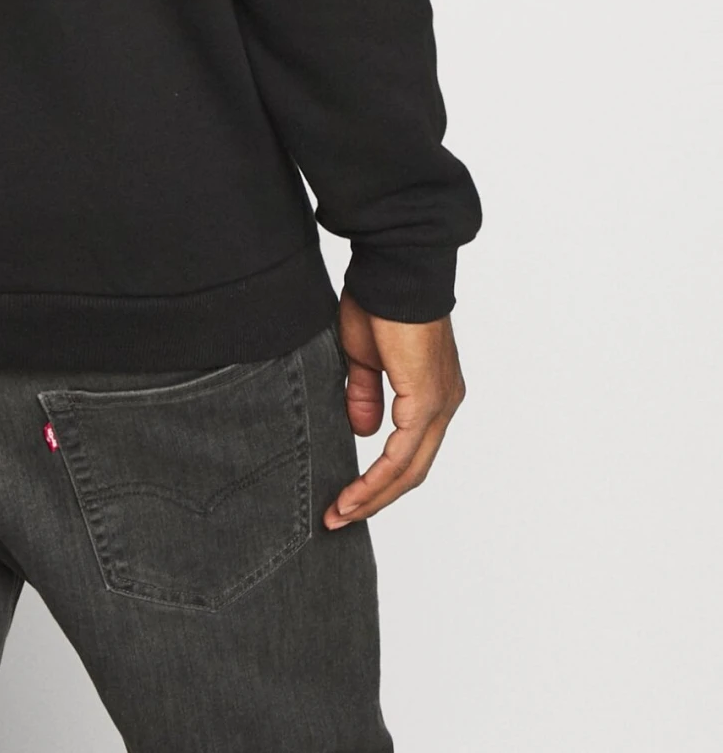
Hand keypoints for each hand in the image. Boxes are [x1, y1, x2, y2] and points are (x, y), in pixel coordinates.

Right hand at [323, 291, 465, 527]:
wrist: (394, 269)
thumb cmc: (378, 298)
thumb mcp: (364, 355)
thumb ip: (366, 394)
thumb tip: (364, 432)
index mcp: (431, 390)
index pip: (410, 449)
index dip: (379, 477)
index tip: (347, 495)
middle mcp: (444, 402)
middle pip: (414, 469)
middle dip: (375, 497)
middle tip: (341, 515)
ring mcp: (440, 403)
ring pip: (410, 468)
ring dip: (374, 495)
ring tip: (341, 512)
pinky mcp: (427, 400)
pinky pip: (402, 452)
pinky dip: (377, 477)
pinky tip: (355, 493)